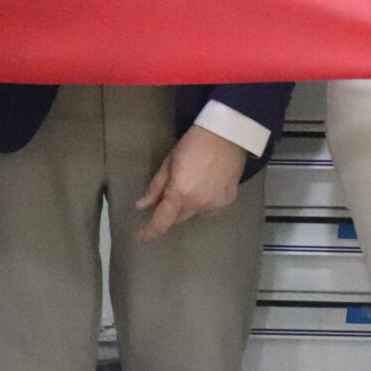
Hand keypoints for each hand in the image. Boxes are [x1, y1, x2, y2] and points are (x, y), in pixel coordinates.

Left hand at [134, 125, 243, 241]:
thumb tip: (142, 206)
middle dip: (169, 213)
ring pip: (194, 214)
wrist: (228, 134)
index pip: (161, 222)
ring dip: (188, 207)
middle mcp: (198, 205)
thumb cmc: (194, 143)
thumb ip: (156, 187)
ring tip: (191, 186)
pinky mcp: (228, 200)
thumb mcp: (170, 162)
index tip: (141, 237)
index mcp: (180, 194)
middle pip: (178, 219)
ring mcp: (215, 205)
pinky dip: (203, 203)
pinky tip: (206, 187)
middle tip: (166, 198)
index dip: (150, 232)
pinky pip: (210, 209)